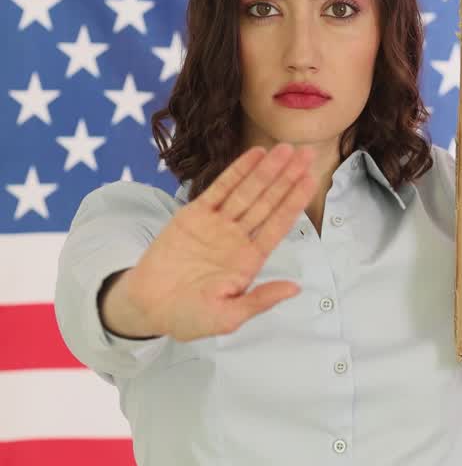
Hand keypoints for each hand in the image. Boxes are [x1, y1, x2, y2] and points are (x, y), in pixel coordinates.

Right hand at [105, 143, 317, 341]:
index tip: (312, 180)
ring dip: (267, 170)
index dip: (295, 202)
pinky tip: (254, 155)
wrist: (146, 308)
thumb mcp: (228, 317)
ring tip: (286, 149)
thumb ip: (260, 301)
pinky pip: (218, 189)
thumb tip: (295, 288)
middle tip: (308, 153)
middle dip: (287, 178)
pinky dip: (237, 171)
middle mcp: (238, 238)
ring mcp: (216, 225)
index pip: (278, 225)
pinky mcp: (192, 216)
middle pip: (268, 202)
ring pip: (247, 191)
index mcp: (250, 259)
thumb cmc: (188, 317)